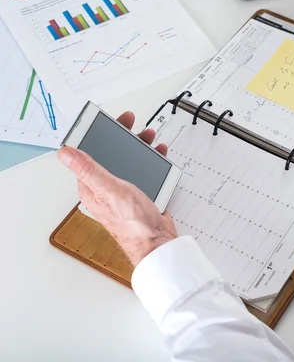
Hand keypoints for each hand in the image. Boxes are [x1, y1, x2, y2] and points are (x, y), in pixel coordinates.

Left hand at [57, 111, 175, 265]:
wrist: (157, 242)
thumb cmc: (133, 223)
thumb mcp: (110, 190)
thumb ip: (89, 170)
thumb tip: (65, 153)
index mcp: (92, 186)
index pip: (88, 153)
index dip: (97, 133)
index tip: (108, 122)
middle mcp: (104, 188)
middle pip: (109, 154)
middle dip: (122, 136)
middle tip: (132, 124)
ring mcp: (121, 191)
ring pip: (128, 160)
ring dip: (138, 147)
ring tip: (148, 138)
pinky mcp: (138, 194)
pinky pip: (142, 170)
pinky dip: (150, 160)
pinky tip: (157, 156)